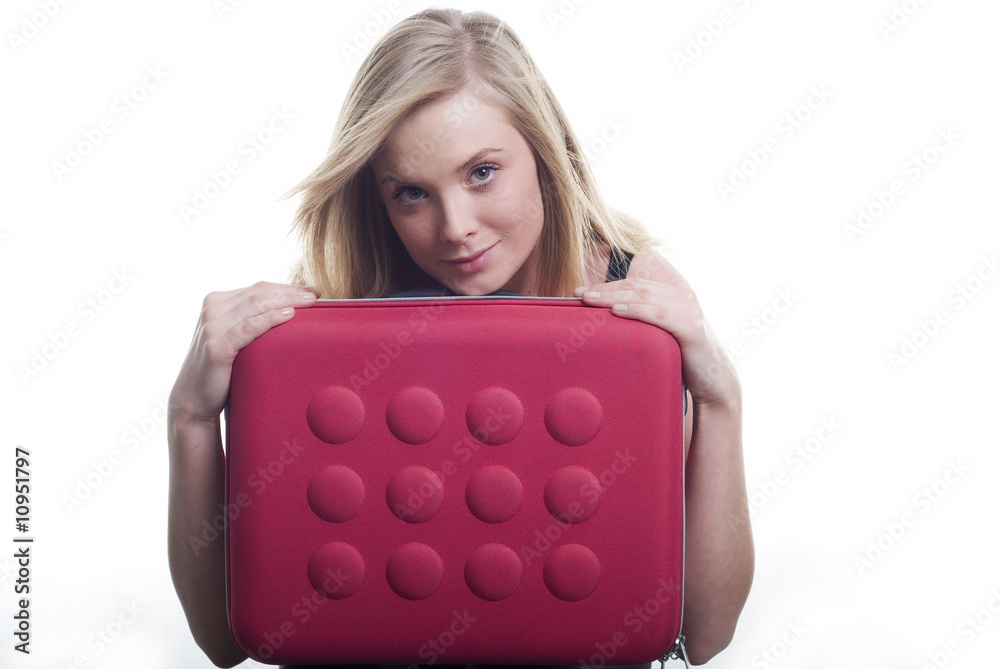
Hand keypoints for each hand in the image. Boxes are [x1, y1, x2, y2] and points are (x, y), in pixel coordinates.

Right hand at [169, 281, 317, 423]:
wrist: (195, 399)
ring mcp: (212, 326)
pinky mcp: (216, 346)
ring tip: (310, 303)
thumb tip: (291, 309)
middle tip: (316, 295)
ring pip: (256, 305)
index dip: (287, 287)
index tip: (312, 291)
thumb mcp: (235, 336)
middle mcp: (212, 309)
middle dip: (291, 292)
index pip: (259, 288)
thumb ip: (251, 319)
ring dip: (286, 301)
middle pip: (260, 293)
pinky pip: (249, 328)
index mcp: (217, 301)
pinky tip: (289, 316)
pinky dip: (270, 319)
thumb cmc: (223, 368)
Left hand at [574, 252, 737, 407]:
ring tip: (592, 300)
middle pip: (636, 287)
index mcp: (672, 295)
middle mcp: (681, 298)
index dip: (607, 285)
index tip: (581, 292)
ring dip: (615, 296)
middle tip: (581, 295)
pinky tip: (618, 311)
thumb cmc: (682, 358)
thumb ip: (641, 325)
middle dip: (606, 289)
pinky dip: (638, 310)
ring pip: (646, 296)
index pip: (634, 284)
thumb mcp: (658, 337)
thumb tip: (607, 326)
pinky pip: (661, 315)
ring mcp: (688, 311)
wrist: (713, 382)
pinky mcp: (692, 328)